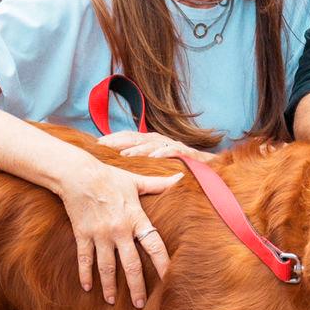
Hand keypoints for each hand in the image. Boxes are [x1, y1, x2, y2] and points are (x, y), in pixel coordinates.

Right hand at [57, 162, 179, 307]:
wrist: (78, 174)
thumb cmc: (110, 177)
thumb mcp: (135, 181)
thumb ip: (158, 184)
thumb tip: (180, 177)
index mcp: (136, 218)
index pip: (154, 245)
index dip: (163, 264)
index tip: (170, 280)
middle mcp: (119, 230)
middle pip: (131, 264)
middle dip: (136, 286)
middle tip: (140, 304)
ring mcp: (100, 234)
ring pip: (106, 267)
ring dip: (109, 286)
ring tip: (112, 302)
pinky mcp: (82, 234)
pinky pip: (84, 259)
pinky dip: (85, 274)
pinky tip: (87, 288)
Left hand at [98, 130, 212, 161]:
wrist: (211, 171)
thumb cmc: (182, 169)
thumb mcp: (158, 166)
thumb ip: (142, 165)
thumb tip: (119, 168)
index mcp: (154, 143)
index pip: (131, 137)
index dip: (114, 139)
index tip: (97, 143)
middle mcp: (162, 142)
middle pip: (138, 138)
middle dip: (119, 140)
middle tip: (103, 146)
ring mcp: (175, 146)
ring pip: (153, 145)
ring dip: (138, 149)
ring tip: (124, 154)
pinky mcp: (188, 154)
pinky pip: (174, 152)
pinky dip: (164, 153)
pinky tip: (154, 157)